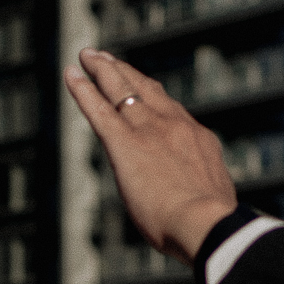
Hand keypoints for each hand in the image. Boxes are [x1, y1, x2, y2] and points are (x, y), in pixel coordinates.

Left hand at [64, 49, 236, 261]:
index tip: (144, 86)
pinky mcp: (125, 144)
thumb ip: (201, 191)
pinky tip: (70, 76)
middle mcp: (174, 126)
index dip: (154, 96)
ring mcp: (149, 131)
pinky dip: (83, 91)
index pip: (171, 110)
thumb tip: (204, 203)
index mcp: (198, 141)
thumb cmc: (209, 227)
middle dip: (124, 71)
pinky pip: (99, 110)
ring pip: (122, 90)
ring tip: (88, 56)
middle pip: (145, 89)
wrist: (206, 225)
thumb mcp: (213, 201)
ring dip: (103, 71)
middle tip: (107, 58)